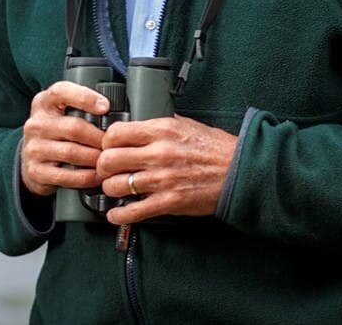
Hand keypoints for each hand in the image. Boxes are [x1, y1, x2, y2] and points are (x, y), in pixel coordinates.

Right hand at [20, 81, 110, 196]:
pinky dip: (86, 177)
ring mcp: (33, 148)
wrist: (32, 160)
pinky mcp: (35, 171)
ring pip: (71, 152)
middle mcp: (35, 124)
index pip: (61, 92)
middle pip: (73, 127)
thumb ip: (83, 107)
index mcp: (44, 102)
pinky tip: (98, 176)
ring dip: (95, 158)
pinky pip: (66, 175)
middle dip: (99, 137)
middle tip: (114, 144)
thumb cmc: (58, 131)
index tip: (106, 106)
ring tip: (109, 160)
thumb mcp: (64, 112)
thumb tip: (118, 111)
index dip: (85, 97)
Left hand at [96, 115, 237, 223]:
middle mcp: (158, 153)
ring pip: (115, 186)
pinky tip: (117, 213)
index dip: (106, 142)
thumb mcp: (186, 125)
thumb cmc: (215, 148)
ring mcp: (162, 179)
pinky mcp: (168, 202)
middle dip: (103, 167)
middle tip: (107, 170)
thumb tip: (138, 127)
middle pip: (108, 160)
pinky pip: (132, 212)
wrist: (239, 170)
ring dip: (110, 190)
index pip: (115, 133)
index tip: (108, 147)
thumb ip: (159, 126)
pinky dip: (119, 215)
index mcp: (162, 130)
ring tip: (115, 190)